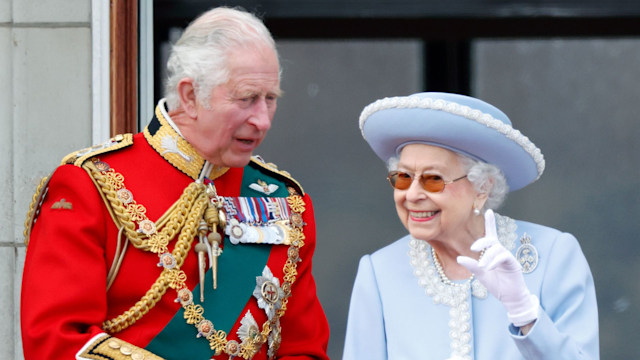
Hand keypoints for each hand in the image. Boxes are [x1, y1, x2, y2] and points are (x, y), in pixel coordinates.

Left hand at [457, 209, 538, 326]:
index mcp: (492, 253)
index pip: (490, 235)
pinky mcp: (513, 263)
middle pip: (491, 239)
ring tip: (483, 267)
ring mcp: (507, 257)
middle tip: (473, 249)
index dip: (490, 223)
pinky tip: (489, 267)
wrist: (509, 298)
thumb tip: (459, 257)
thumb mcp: (480, 274)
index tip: (489, 210)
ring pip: (496, 249)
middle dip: (482, 241)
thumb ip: (472, 266)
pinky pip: (503, 256)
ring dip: (487, 257)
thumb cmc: (496, 285)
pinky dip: (495, 261)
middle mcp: (500, 252)